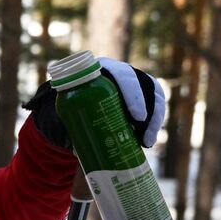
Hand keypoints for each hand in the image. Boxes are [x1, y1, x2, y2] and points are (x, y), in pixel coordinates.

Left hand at [24, 59, 166, 150]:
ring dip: (155, 118)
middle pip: (143, 85)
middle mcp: (121, 72)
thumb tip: (76, 150)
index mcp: (102, 69)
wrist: (75, 104)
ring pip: (153, 95)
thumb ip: (67, 122)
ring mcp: (133, 83)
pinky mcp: (140, 96)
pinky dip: (154, 122)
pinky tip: (149, 140)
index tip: (136, 117)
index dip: (133, 94)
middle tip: (144, 136)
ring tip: (147, 143)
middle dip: (149, 110)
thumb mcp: (65, 109)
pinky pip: (155, 105)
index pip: (123, 75)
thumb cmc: (69, 105)